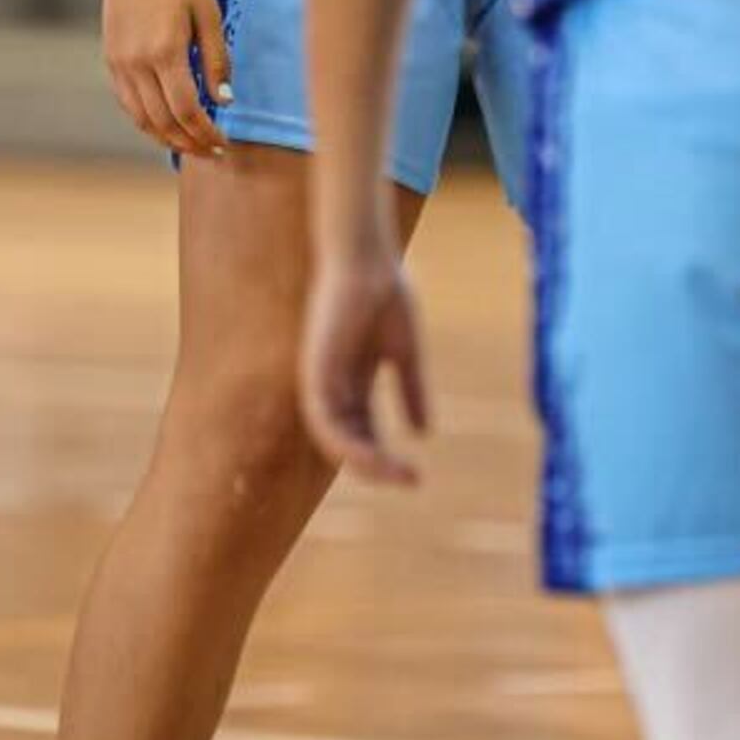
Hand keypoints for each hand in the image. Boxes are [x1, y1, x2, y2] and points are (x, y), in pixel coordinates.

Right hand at [100, 0, 232, 157]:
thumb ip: (217, 60)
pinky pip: (127, 101)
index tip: (223, 143)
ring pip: (140, 118)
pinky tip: (164, 123)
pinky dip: (146, 120)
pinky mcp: (110, 57)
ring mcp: (119, 62)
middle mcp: (137, 62)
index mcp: (165, 51)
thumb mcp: (209, 15)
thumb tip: (225, 101)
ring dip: (166, 138)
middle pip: (162, 122)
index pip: (186, 110)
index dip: (205, 133)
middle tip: (211, 152)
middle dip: (189, 143)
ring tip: (190, 144)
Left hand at [300, 235, 429, 485]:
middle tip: (411, 480)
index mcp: (353, 381)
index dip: (388, 458)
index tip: (417, 476)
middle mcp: (333, 386)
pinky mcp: (313, 372)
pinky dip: (346, 442)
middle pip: (351, 443)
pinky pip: (324, 421)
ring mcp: (321, 381)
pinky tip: (374, 453)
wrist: (367, 258)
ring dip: (366, 463)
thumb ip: (412, 388)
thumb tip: (425, 433)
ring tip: (397, 474)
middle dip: (380, 467)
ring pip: (335, 441)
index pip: (365, 434)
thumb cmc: (386, 292)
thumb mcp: (406, 351)